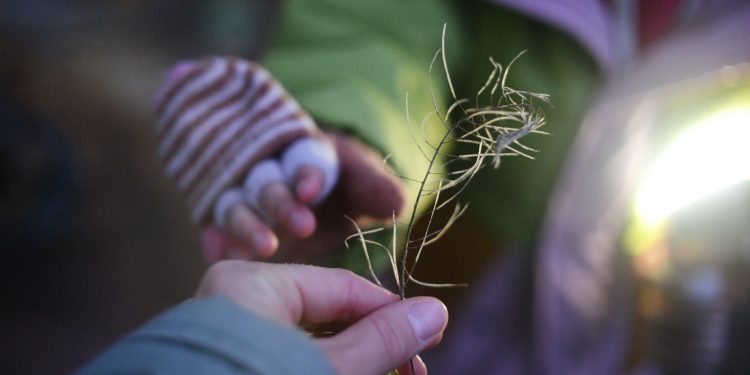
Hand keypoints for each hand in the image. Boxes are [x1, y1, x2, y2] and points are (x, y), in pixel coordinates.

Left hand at [196, 261, 447, 374]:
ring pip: (307, 343)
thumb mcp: (329, 370)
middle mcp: (236, 303)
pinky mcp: (231, 364)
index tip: (430, 335)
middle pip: (325, 316)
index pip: (341, 287)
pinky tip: (344, 373)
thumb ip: (381, 341)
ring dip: (350, 362)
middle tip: (412, 372)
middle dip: (371, 346)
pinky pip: (285, 359)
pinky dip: (317, 368)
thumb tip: (435, 311)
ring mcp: (230, 337)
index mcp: (253, 285)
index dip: (391, 312)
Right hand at [202, 132, 404, 262]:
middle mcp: (270, 172)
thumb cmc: (343, 185)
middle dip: (282, 203)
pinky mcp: (226, 226)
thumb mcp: (363, 184)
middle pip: (269, 182)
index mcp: (306, 154)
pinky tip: (220, 254)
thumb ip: (377, 190)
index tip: (312, 191)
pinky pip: (215, 230)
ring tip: (263, 248)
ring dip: (247, 225)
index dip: (307, 174)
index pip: (303, 158)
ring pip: (237, 205)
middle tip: (303, 227)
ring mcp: (245, 199)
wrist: (315, 194)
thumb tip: (396, 205)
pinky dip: (216, 241)